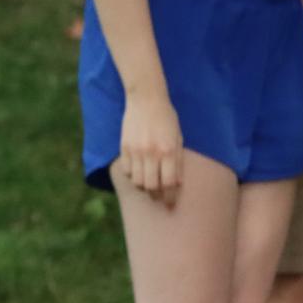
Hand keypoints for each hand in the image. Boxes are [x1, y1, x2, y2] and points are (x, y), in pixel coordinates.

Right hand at [113, 87, 183, 207]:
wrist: (146, 99)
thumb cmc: (167, 118)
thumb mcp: (178, 138)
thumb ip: (177, 161)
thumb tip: (176, 184)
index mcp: (168, 151)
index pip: (169, 183)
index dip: (170, 196)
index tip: (170, 202)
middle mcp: (151, 153)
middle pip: (151, 186)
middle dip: (156, 195)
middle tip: (159, 197)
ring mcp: (135, 150)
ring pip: (136, 181)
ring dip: (143, 186)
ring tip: (148, 184)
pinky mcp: (123, 147)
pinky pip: (126, 170)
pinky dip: (132, 175)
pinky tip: (137, 171)